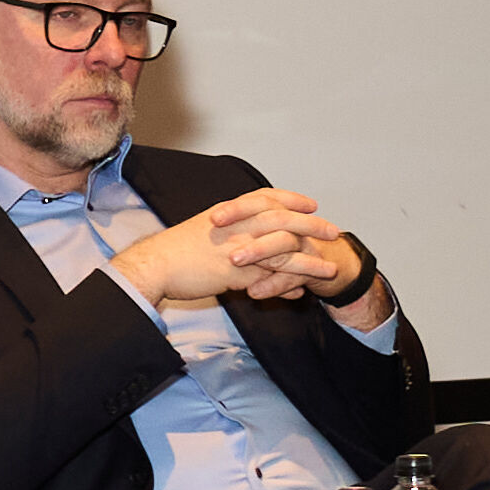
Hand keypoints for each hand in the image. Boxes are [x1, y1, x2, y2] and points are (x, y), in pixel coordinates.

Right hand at [118, 184, 344, 310]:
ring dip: (310, 259)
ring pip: (285, 249)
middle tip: (334, 231)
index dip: (292, 199)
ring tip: (331, 268)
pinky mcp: (239, 272)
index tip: (310, 203)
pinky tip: (303, 291)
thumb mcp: (202, 230)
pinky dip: (291, 284)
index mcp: (230, 212)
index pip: (268, 197)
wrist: (156, 265)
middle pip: (285, 219)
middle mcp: (239, 225)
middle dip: (312, 225)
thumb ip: (226, 230)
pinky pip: (272, 278)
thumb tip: (240, 236)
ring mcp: (240, 248)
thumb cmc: (174, 250)